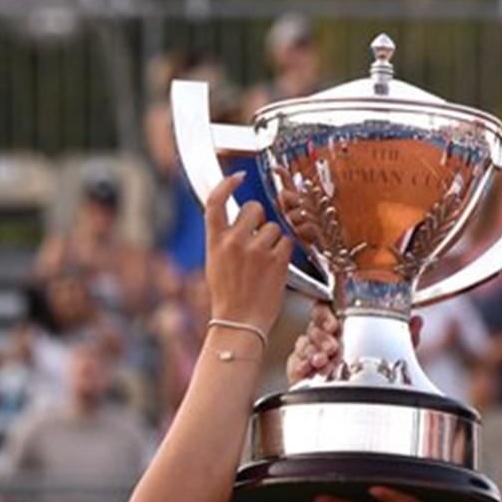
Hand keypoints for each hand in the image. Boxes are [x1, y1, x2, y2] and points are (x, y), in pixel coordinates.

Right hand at [204, 172, 292, 337]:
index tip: (238, 177)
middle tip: (258, 240)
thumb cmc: (229, 298)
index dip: (227, 184)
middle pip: (253, 208)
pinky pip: (286, 241)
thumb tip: (236, 221)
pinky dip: (284, 251)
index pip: (216, 201)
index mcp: (215, 242)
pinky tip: (275, 267)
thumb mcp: (215, 264)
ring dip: (273, 240)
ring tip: (265, 262)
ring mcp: (256, 250)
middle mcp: (234, 242)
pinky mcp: (276, 260)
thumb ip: (224, 240)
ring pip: (273, 226)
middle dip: (259, 220)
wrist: (240, 324)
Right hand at [287, 306, 422, 385]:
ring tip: (324, 359)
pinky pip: (295, 362)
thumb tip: (417, 321)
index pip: (326, 309)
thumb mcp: (391, 353)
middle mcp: (323, 337)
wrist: (355, 404)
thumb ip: (403, 337)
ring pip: (304, 343)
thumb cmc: (368, 372)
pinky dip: (302, 364)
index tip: (333, 323)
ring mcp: (310, 353)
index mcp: (341, 325)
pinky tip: (310, 368)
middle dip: (321, 334)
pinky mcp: (299, 370)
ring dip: (313, 350)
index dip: (326, 313)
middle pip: (313, 325)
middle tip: (332, 345)